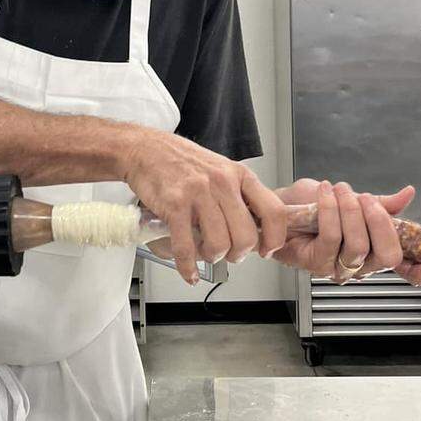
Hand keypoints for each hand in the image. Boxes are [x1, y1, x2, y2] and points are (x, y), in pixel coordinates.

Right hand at [117, 129, 287, 284]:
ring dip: (213, 257)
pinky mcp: (175, 205)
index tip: (267, 250)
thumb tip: (255, 229)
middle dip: (238, 254)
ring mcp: (198, 193)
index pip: (273, 211)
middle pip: (246, 236)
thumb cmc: (183, 162)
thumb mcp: (222, 170)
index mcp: (239, 175)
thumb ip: (239, 197)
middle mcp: (222, 183)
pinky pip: (186, 247)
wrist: (146, 150)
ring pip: (219, 244)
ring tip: (206, 253)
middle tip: (230, 254)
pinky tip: (189, 271)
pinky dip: (188, 267)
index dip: (275, 238)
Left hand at [271, 179, 420, 288]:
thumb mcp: (351, 199)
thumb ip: (381, 204)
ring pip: (357, 246)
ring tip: (338, 189)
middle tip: (365, 198)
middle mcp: (360, 265)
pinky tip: (324, 194)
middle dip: (379, 222)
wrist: (277, 205)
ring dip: (349, 211)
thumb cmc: (313, 205)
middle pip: (387, 257)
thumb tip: (408, 194)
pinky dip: (330, 211)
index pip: (407, 268)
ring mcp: (338, 267)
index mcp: (375, 249)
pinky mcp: (315, 263)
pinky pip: (331, 239)